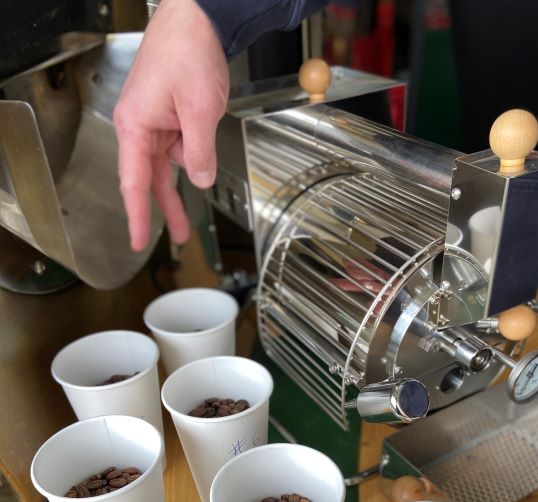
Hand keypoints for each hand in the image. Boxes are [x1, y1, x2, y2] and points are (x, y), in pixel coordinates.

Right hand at [114, 0, 228, 250]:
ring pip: (167, 164)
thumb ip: (199, 151)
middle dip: (166, 208)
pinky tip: (201, 143)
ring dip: (184, 175)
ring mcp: (152, 122)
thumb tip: (200, 179)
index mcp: (135, 127)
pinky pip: (178, 147)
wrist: (195, 18)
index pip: (134, 183)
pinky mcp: (167, 116)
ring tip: (188, 198)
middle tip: (177, 235)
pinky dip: (191, 153)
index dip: (137, 216)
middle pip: (150, 179)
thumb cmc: (187, 51)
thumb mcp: (201, 109)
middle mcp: (138, 127)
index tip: (137, 241)